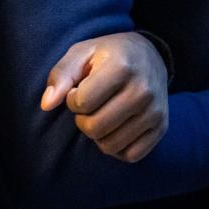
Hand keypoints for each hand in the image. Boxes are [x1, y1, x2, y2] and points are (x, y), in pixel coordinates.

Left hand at [41, 32, 168, 161]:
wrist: (150, 54)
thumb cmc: (108, 54)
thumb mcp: (82, 52)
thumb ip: (61, 75)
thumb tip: (47, 105)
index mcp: (122, 67)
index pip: (82, 102)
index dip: (72, 99)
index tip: (80, 88)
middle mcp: (143, 90)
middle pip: (94, 128)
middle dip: (83, 120)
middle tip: (89, 105)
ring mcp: (155, 111)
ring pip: (110, 146)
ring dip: (98, 134)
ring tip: (103, 113)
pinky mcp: (162, 127)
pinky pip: (130, 155)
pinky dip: (117, 147)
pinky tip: (116, 127)